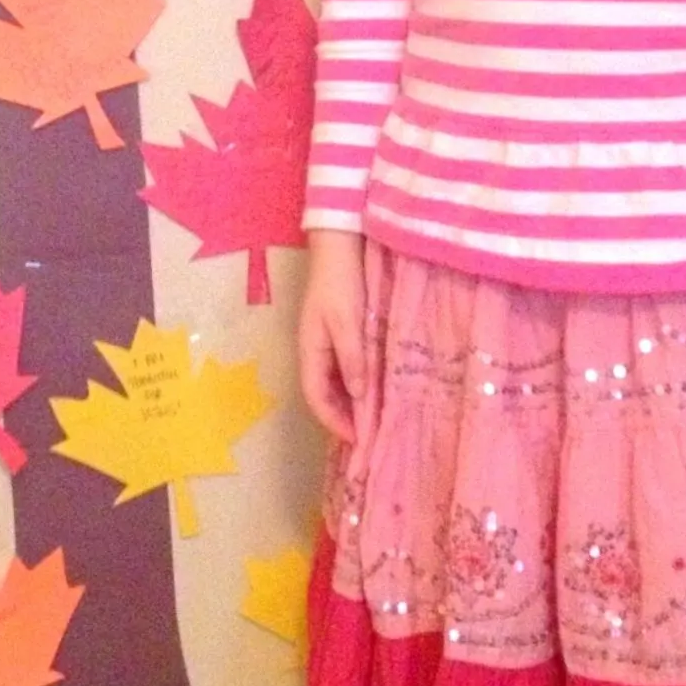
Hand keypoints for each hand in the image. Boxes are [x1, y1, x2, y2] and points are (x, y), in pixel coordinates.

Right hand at [298, 229, 367, 445]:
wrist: (339, 246)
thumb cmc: (340, 283)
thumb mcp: (347, 321)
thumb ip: (352, 358)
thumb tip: (357, 396)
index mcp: (310, 350)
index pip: (316, 397)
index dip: (334, 421)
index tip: (357, 439)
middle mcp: (315, 351)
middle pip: (324, 394)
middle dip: (343, 418)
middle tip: (369, 437)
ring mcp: (326, 342)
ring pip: (335, 383)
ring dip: (350, 403)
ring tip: (374, 420)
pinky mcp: (340, 333)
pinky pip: (345, 368)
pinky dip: (357, 384)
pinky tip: (374, 389)